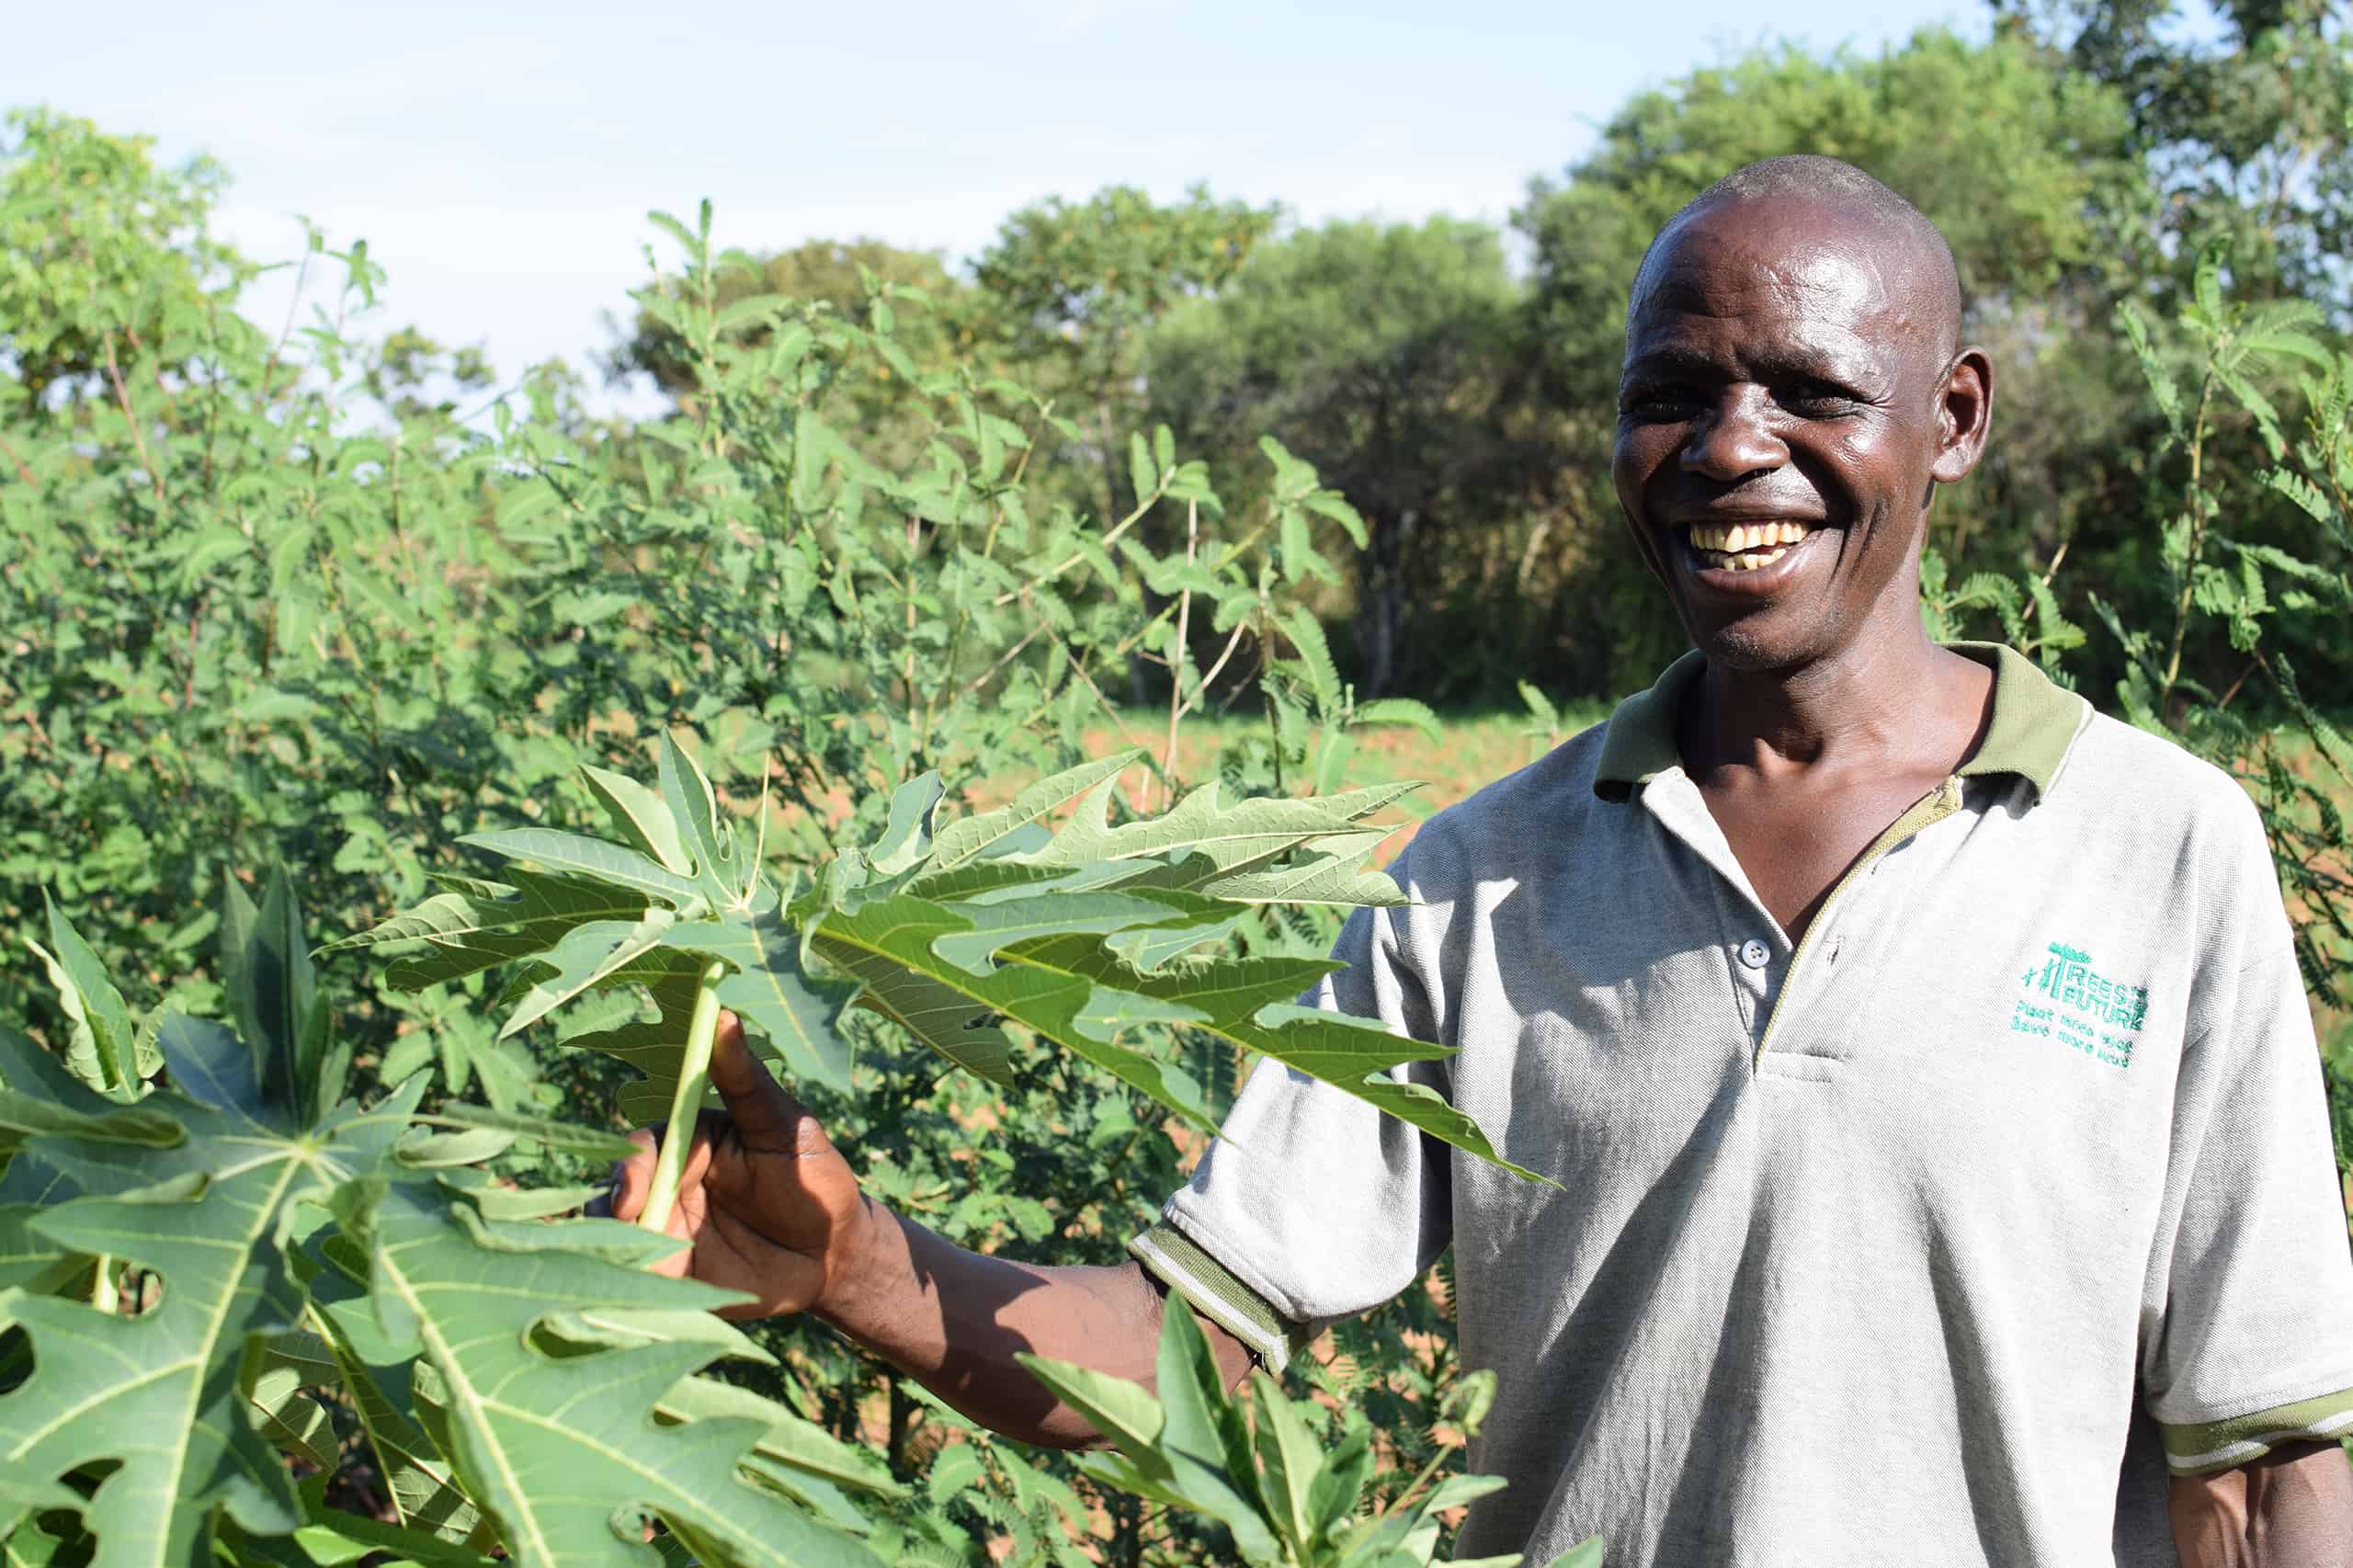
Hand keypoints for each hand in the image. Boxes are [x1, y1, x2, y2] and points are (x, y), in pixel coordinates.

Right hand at [603, 1010, 875, 1318]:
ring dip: (609, 1246)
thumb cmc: (817, 1179)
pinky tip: (627, 1293)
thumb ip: (748, 1082)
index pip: (643, 1146)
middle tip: (623, 1229)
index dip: (629, 1165)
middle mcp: (666, 1182)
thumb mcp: (786, 1130)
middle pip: (616, 1191)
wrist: (837, 1255)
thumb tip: (722, 1014)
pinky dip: (623, 1282)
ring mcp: (664, 1229)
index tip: (631, 1188)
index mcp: (688, 1141)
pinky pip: (633, 1275)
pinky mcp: (668, 1273)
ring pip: (613, 1233)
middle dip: (611, 1208)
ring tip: (615, 1264)